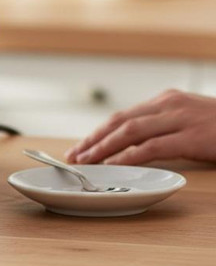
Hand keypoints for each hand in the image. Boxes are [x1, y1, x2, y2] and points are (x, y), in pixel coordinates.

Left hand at [65, 89, 215, 165]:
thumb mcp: (191, 122)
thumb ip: (166, 128)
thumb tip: (135, 148)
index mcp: (167, 100)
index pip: (123, 116)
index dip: (98, 132)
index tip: (80, 146)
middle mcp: (169, 104)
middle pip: (120, 121)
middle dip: (93, 139)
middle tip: (74, 156)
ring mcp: (181, 118)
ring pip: (129, 131)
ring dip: (103, 147)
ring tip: (86, 162)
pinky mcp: (192, 137)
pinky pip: (151, 146)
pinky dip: (128, 156)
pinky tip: (113, 165)